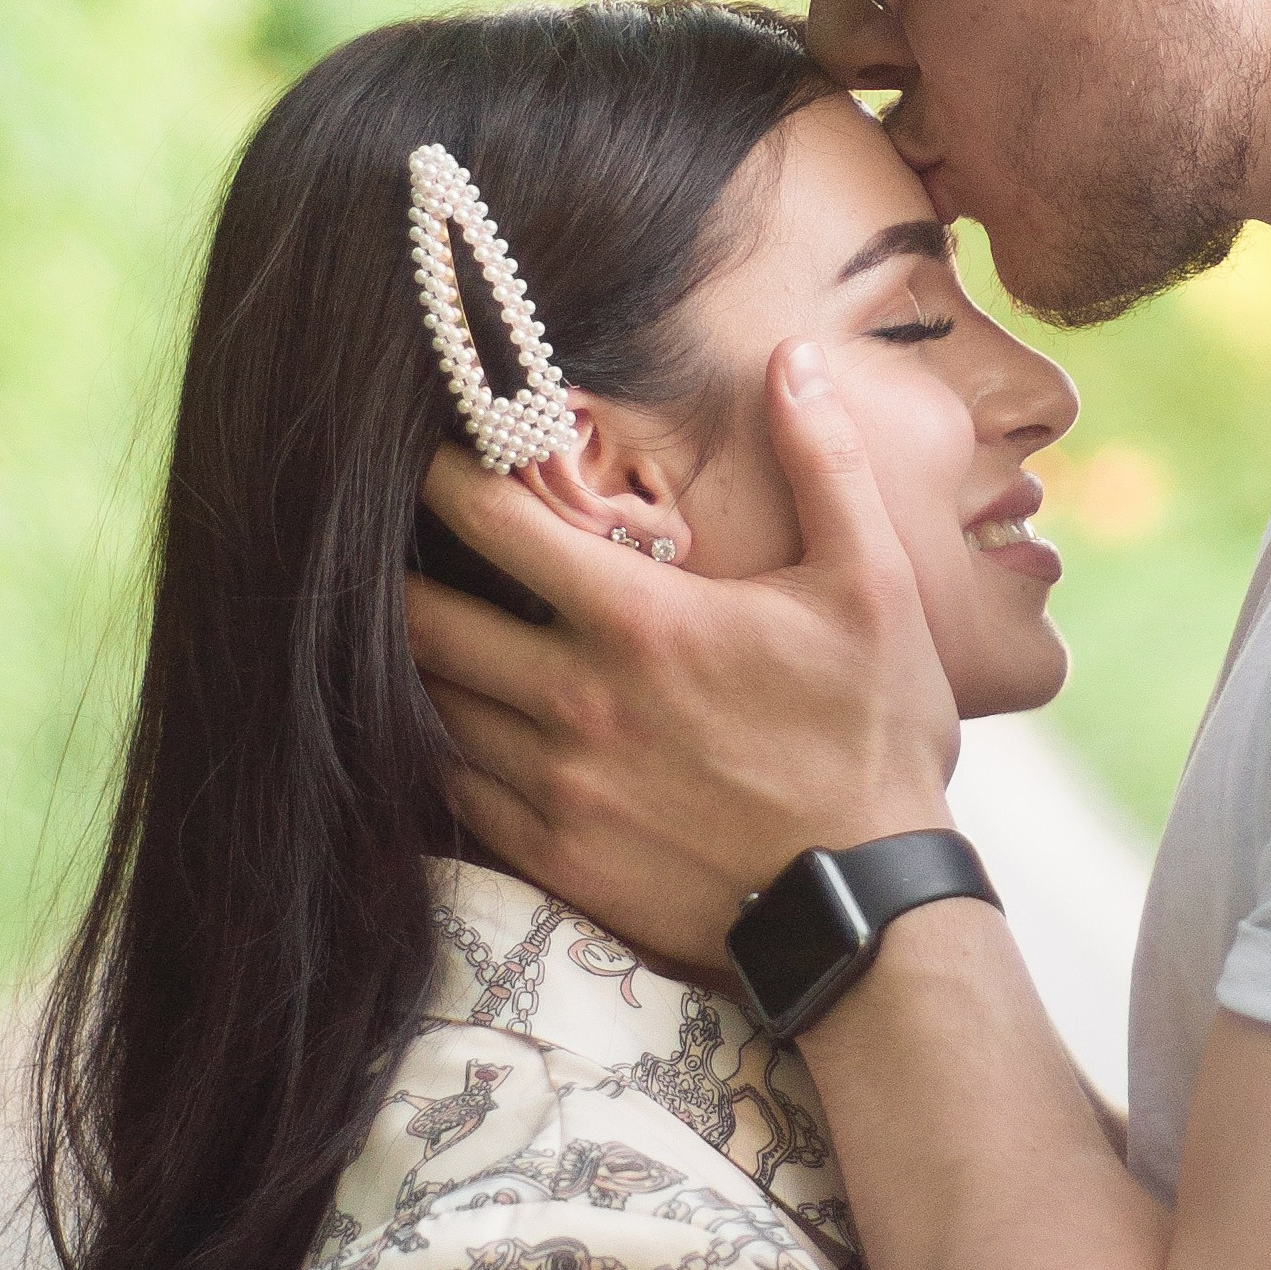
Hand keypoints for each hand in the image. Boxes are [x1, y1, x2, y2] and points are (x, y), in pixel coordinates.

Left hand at [407, 341, 960, 966]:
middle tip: (397, 543)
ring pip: (427, 705)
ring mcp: (555, 786)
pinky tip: (444, 727)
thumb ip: (826, 465)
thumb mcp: (874, 588)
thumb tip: (796, 359)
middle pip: (424, 616)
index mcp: (639, 620)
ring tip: (412, 628)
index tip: (435, 453)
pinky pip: (447, 794)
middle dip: (398, 570)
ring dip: (414, 662)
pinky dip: (429, 752)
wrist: (868, 910)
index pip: (491, 520)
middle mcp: (576, 700)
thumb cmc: (874, 741)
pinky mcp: (552, 858)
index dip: (445, 474)